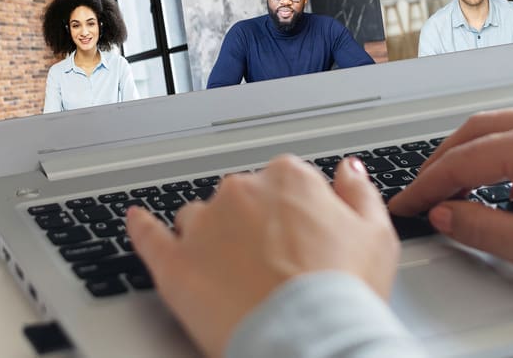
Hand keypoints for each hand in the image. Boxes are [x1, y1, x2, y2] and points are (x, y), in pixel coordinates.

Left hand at [127, 156, 398, 357]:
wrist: (310, 342)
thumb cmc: (344, 295)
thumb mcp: (375, 237)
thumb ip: (358, 195)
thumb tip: (349, 171)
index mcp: (289, 180)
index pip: (282, 182)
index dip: (289, 214)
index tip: (297, 238)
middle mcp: (241, 192)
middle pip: (238, 199)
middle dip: (249, 226)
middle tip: (270, 266)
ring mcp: (204, 227)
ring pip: (197, 219)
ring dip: (208, 237)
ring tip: (227, 274)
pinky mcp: (175, 264)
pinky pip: (150, 236)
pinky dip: (142, 227)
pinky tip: (138, 221)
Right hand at [388, 108, 512, 297]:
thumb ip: (486, 230)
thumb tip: (448, 216)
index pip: (462, 161)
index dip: (428, 186)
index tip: (408, 204)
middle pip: (476, 131)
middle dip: (443, 161)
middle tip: (423, 191)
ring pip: (504, 126)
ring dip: (474, 153)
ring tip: (459, 188)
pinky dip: (507, 153)